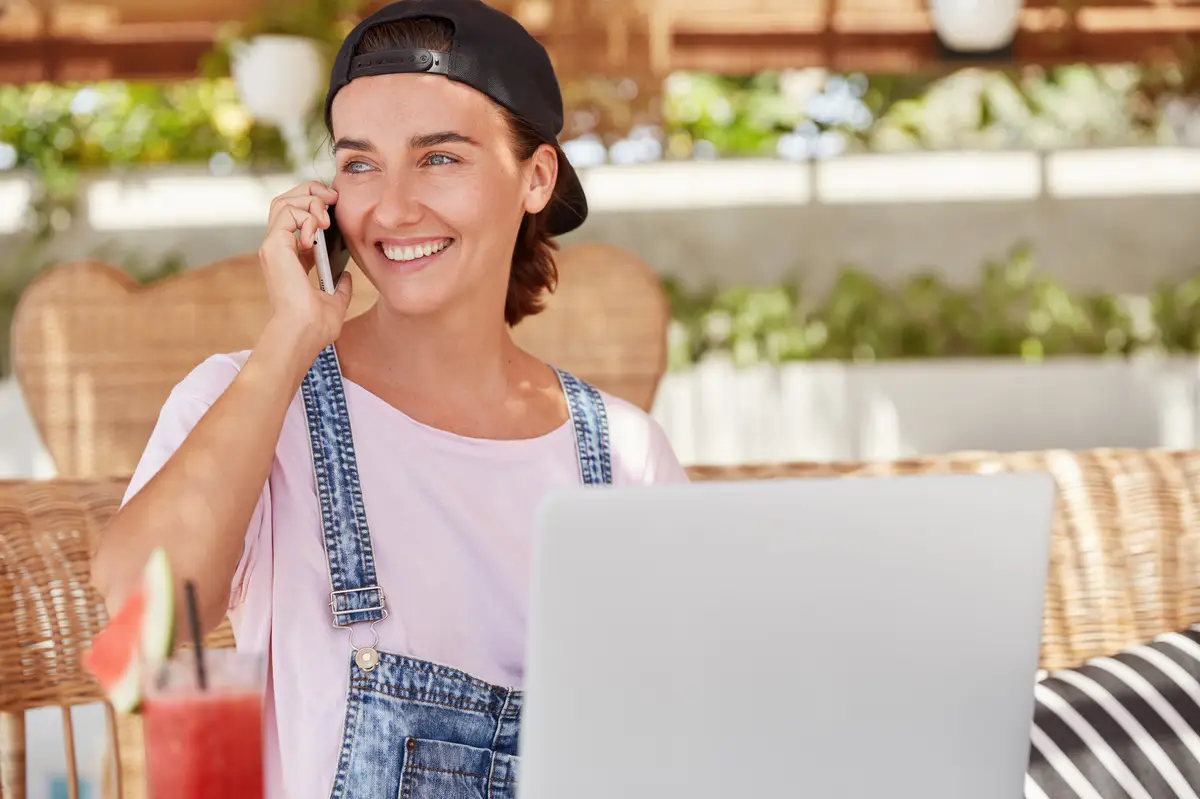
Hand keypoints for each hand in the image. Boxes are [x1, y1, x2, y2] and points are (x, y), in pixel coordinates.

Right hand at [258, 181, 352, 360]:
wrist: (304, 333)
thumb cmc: (315, 326)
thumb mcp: (334, 302)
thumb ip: (339, 287)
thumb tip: (347, 277)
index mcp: (292, 259)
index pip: (297, 218)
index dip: (315, 206)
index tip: (337, 208)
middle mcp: (279, 249)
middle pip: (286, 201)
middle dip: (310, 192)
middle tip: (333, 198)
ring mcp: (274, 247)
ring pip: (283, 202)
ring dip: (309, 200)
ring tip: (326, 217)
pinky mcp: (273, 246)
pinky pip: (287, 214)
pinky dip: (306, 215)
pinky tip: (318, 231)